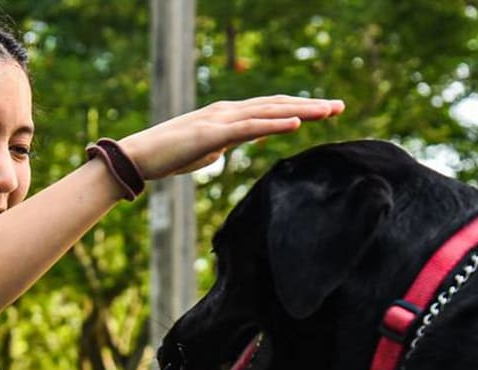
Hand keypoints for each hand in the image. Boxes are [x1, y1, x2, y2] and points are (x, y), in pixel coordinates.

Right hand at [118, 95, 344, 178]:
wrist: (138, 157)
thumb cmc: (167, 156)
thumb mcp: (203, 150)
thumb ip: (222, 143)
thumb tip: (233, 145)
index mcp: (227, 116)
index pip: (270, 108)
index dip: (298, 108)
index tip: (324, 111)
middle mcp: (227, 111)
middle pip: (276, 104)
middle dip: (309, 105)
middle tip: (339, 106)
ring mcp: (220, 120)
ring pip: (268, 111)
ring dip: (300, 110)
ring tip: (327, 111)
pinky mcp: (211, 134)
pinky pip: (249, 127)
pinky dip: (274, 123)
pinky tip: (295, 122)